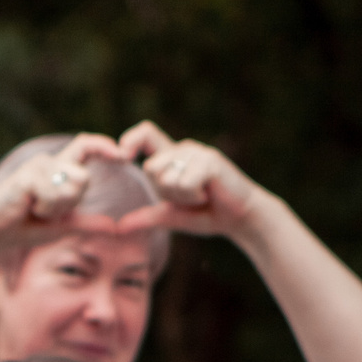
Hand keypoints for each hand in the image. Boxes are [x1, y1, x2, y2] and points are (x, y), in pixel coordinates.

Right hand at [0, 132, 132, 260]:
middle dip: (71, 202)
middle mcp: (49, 162)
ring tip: (34, 208)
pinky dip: (44, 208)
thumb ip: (86, 224)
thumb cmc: (23, 227)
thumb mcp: (61, 226)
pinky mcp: (28, 175)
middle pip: (84, 178)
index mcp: (57, 169)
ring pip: (71, 188)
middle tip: (46, 210)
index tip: (123, 155)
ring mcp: (38, 166)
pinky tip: (26, 207)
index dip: (104, 146)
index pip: (85, 146)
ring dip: (56, 208)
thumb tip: (115, 227)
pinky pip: (54, 194)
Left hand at [99, 120, 261, 237]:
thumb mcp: (172, 216)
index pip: (145, 133)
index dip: (130, 140)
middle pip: (150, 168)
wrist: (242, 218)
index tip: (123, 156)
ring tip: (201, 195)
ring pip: (167, 178)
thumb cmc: (208, 214)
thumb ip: (148, 217)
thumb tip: (119, 228)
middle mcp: (184, 149)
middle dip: (164, 192)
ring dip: (181, 197)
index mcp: (172, 157)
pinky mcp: (209, 161)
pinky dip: (193, 197)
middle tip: (189, 197)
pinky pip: (185, 183)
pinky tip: (209, 195)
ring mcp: (197, 153)